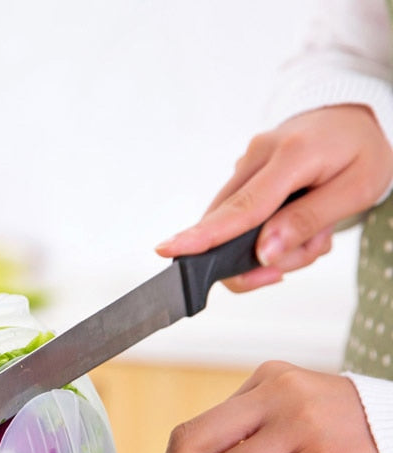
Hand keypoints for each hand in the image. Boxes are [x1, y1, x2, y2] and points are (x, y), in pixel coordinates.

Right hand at [156, 105, 392, 291]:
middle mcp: (257, 155)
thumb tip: (263, 253)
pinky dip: (266, 234)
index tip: (170, 250)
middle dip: (259, 257)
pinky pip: (240, 220)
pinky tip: (294, 223)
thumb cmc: (360, 151)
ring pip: (234, 228)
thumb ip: (308, 221)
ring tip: (312, 233)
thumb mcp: (358, 189)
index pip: (243, 207)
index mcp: (291, 155)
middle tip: (307, 253)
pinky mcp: (240, 176)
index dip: (206, 235)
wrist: (351, 117)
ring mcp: (244, 164)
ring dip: (270, 246)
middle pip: (232, 225)